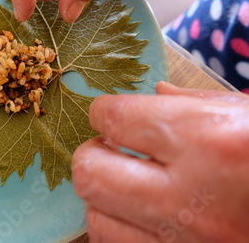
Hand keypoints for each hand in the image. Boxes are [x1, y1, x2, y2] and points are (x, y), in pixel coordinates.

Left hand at [71, 82, 248, 241]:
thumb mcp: (247, 115)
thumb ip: (194, 103)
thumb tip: (153, 95)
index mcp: (206, 139)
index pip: (115, 118)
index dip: (102, 111)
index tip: (106, 113)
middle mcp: (188, 195)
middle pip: (90, 172)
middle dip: (90, 153)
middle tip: (109, 147)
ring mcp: (184, 240)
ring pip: (96, 218)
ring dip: (102, 194)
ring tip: (123, 182)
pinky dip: (120, 225)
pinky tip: (137, 211)